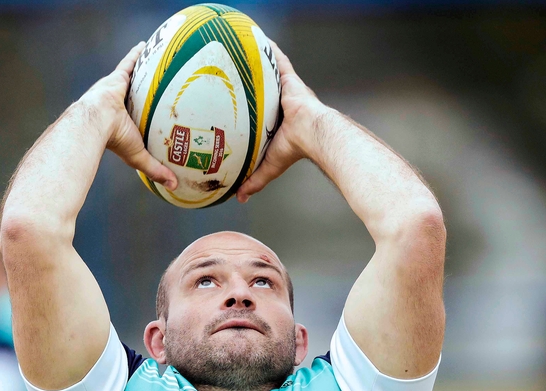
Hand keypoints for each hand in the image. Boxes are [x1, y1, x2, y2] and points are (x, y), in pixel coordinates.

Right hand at [79, 42, 177, 189]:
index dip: (141, 114)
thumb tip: (175, 188)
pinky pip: (129, 62)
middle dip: (143, 88)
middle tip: (156, 83)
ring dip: (142, 69)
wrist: (94, 122)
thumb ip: (156, 170)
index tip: (150, 112)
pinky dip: (137, 53)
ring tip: (155, 60)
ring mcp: (116, 89)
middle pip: (135, 94)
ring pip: (133, 77)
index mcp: (122, 121)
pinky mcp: (116, 78)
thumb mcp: (139, 156)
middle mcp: (119, 104)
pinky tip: (146, 44)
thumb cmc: (113, 140)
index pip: (135, 116)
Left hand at [236, 41, 327, 202]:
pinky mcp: (289, 79)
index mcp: (277, 120)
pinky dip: (268, 48)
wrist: (312, 133)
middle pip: (263, 87)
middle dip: (252, 80)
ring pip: (268, 72)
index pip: (262, 110)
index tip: (239, 101)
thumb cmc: (295, 148)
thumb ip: (254, 180)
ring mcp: (286, 88)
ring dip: (257, 61)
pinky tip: (257, 36)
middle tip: (233, 71)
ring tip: (241, 49)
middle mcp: (281, 101)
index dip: (252, 105)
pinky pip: (277, 59)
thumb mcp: (269, 165)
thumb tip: (240, 197)